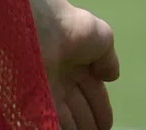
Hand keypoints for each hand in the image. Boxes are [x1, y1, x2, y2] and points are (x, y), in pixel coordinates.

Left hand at [36, 0, 118, 129]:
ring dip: (75, 127)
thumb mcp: (102, 38)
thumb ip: (108, 60)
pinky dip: (57, 124)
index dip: (100, 108)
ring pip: (64, 114)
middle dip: (88, 122)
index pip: (92, 91)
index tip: (106, 125)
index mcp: (79, 61)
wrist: (42, 27)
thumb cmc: (74, 29)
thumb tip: (112, 77)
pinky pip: (48, 116)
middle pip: (78, 106)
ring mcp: (47, 87)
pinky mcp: (33, 97)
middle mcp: (63, 77)